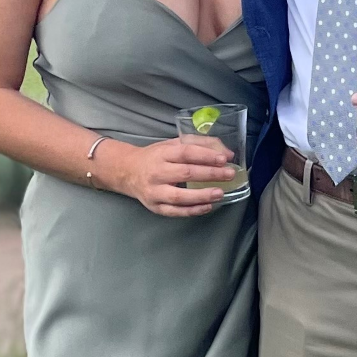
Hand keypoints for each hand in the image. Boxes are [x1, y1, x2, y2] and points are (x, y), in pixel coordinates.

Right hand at [103, 134, 240, 216]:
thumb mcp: (172, 145)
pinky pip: (175, 211)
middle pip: (185, 173)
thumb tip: (226, 153)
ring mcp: (154, 192)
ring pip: (179, 196)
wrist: (127, 172)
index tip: (224, 158)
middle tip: (229, 174)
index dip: (206, 155)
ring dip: (202, 195)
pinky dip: (192, 210)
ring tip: (220, 193)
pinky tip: (207, 207)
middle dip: (210, 174)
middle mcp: (157, 172)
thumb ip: (199, 145)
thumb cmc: (155, 157)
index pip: (186, 153)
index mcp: (162, 153)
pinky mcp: (155, 207)